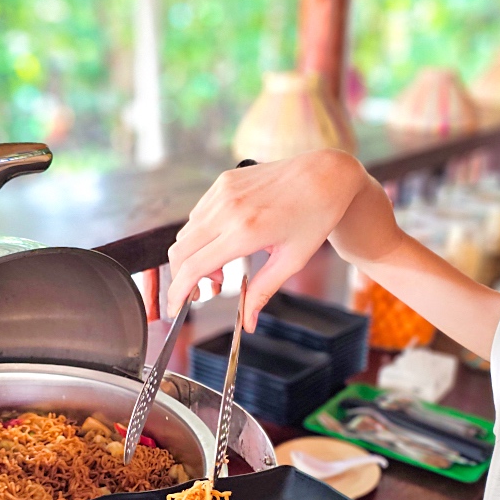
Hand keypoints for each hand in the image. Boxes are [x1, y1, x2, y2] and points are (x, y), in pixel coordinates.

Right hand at [166, 149, 367, 330]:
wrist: (324, 175)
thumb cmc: (314, 217)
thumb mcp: (291, 261)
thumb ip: (262, 292)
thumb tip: (247, 324)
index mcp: (245, 232)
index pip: (194, 267)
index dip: (178, 292)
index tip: (175, 309)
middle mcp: (228, 209)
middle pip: (181, 251)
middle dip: (183, 278)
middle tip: (202, 293)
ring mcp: (223, 192)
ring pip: (187, 234)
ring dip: (194, 257)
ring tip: (222, 270)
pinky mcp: (223, 182)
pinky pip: (198, 215)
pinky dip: (202, 236)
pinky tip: (225, 244)